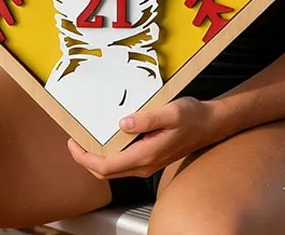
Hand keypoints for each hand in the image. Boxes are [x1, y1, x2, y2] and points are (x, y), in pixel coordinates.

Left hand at [67, 96, 215, 179]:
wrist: (211, 124)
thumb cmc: (192, 117)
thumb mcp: (170, 112)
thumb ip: (147, 118)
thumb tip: (122, 123)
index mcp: (145, 155)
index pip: (106, 166)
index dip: (85, 157)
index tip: (73, 142)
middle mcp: (144, 164)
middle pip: (106, 172)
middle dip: (86, 159)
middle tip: (74, 140)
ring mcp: (147, 163)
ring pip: (113, 169)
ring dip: (96, 157)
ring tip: (87, 138)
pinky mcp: (150, 157)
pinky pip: (123, 162)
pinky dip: (109, 153)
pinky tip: (107, 136)